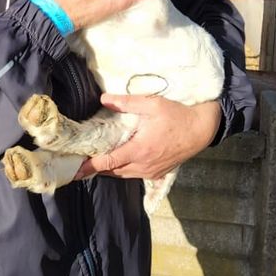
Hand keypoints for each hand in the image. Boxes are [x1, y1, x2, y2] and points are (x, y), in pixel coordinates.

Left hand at [75, 95, 221, 179]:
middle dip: (94, 169)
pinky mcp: (157, 173)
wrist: (201, 130)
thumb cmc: (177, 116)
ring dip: (108, 170)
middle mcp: (143, 165)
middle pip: (112, 172)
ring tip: (93, 163)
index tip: (74, 170)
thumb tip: (104, 99)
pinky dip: (122, 170)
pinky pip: (134, 175)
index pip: (107, 162)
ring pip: (122, 175)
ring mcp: (151, 171)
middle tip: (78, 163)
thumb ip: (126, 103)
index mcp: (139, 150)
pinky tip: (118, 161)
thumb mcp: (152, 105)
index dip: (89, 167)